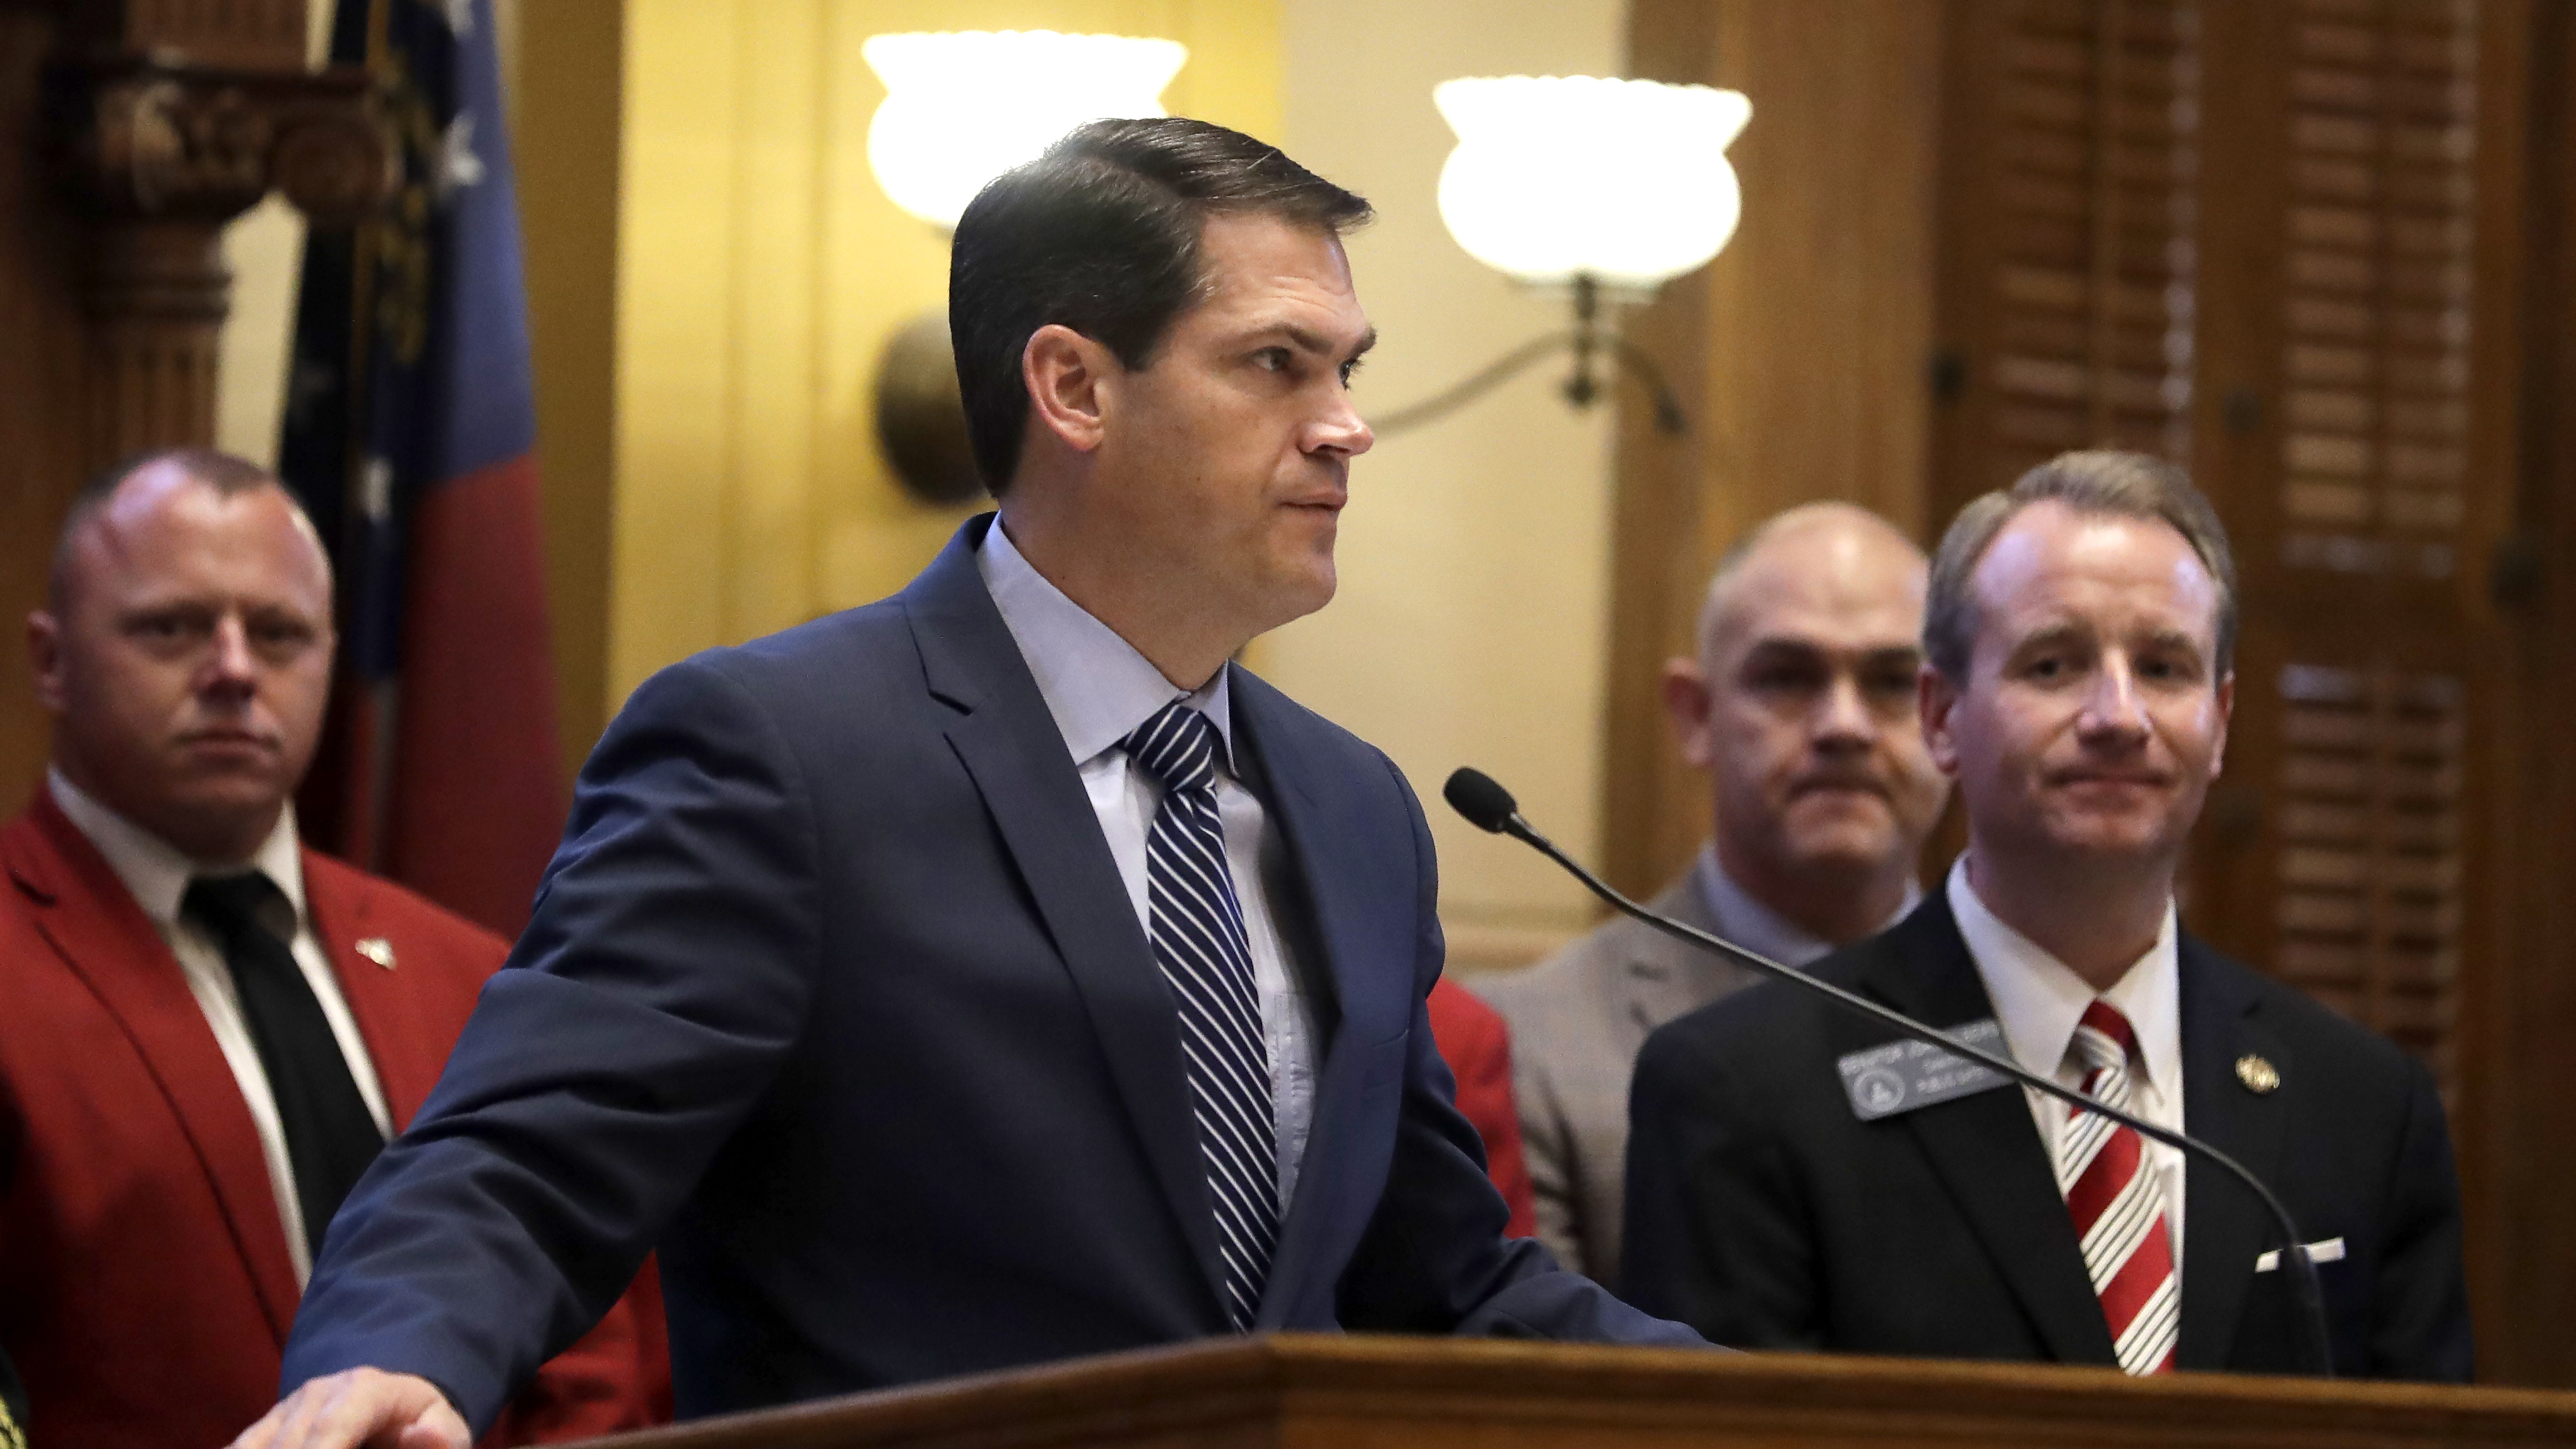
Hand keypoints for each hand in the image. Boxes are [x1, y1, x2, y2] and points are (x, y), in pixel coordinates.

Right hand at [230, 1368, 469, 1448]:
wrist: (392, 1405)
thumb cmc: (422, 1423)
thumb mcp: (446, 1428)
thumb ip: (440, 1436)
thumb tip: (426, 1435)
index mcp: (366, 1389)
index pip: (334, 1425)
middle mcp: (317, 1394)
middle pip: (291, 1442)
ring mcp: (285, 1409)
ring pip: (258, 1445)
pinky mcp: (264, 1428)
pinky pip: (242, 1448)